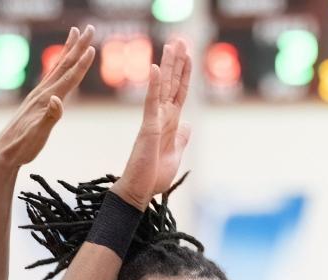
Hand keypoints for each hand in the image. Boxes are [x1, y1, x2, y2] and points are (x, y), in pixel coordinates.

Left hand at [0, 25, 95, 173]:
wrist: (4, 153)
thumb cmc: (23, 147)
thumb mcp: (38, 135)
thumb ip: (49, 117)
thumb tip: (58, 100)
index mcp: (46, 99)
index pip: (68, 78)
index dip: (81, 64)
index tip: (92, 48)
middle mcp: (42, 93)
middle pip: (63, 65)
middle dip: (77, 47)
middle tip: (88, 28)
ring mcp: (38, 96)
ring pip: (57, 68)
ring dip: (68, 51)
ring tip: (75, 35)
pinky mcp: (35, 102)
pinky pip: (51, 77)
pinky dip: (59, 66)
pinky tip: (60, 64)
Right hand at [113, 39, 191, 209]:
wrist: (139, 191)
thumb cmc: (153, 176)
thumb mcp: (176, 155)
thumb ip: (182, 138)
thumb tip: (188, 125)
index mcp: (170, 124)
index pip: (179, 93)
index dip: (184, 74)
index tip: (188, 55)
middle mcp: (161, 118)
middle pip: (171, 84)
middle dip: (176, 62)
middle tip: (180, 39)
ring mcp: (154, 121)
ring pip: (162, 87)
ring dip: (167, 65)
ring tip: (172, 44)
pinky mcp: (148, 128)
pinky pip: (151, 103)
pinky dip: (153, 85)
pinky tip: (154, 68)